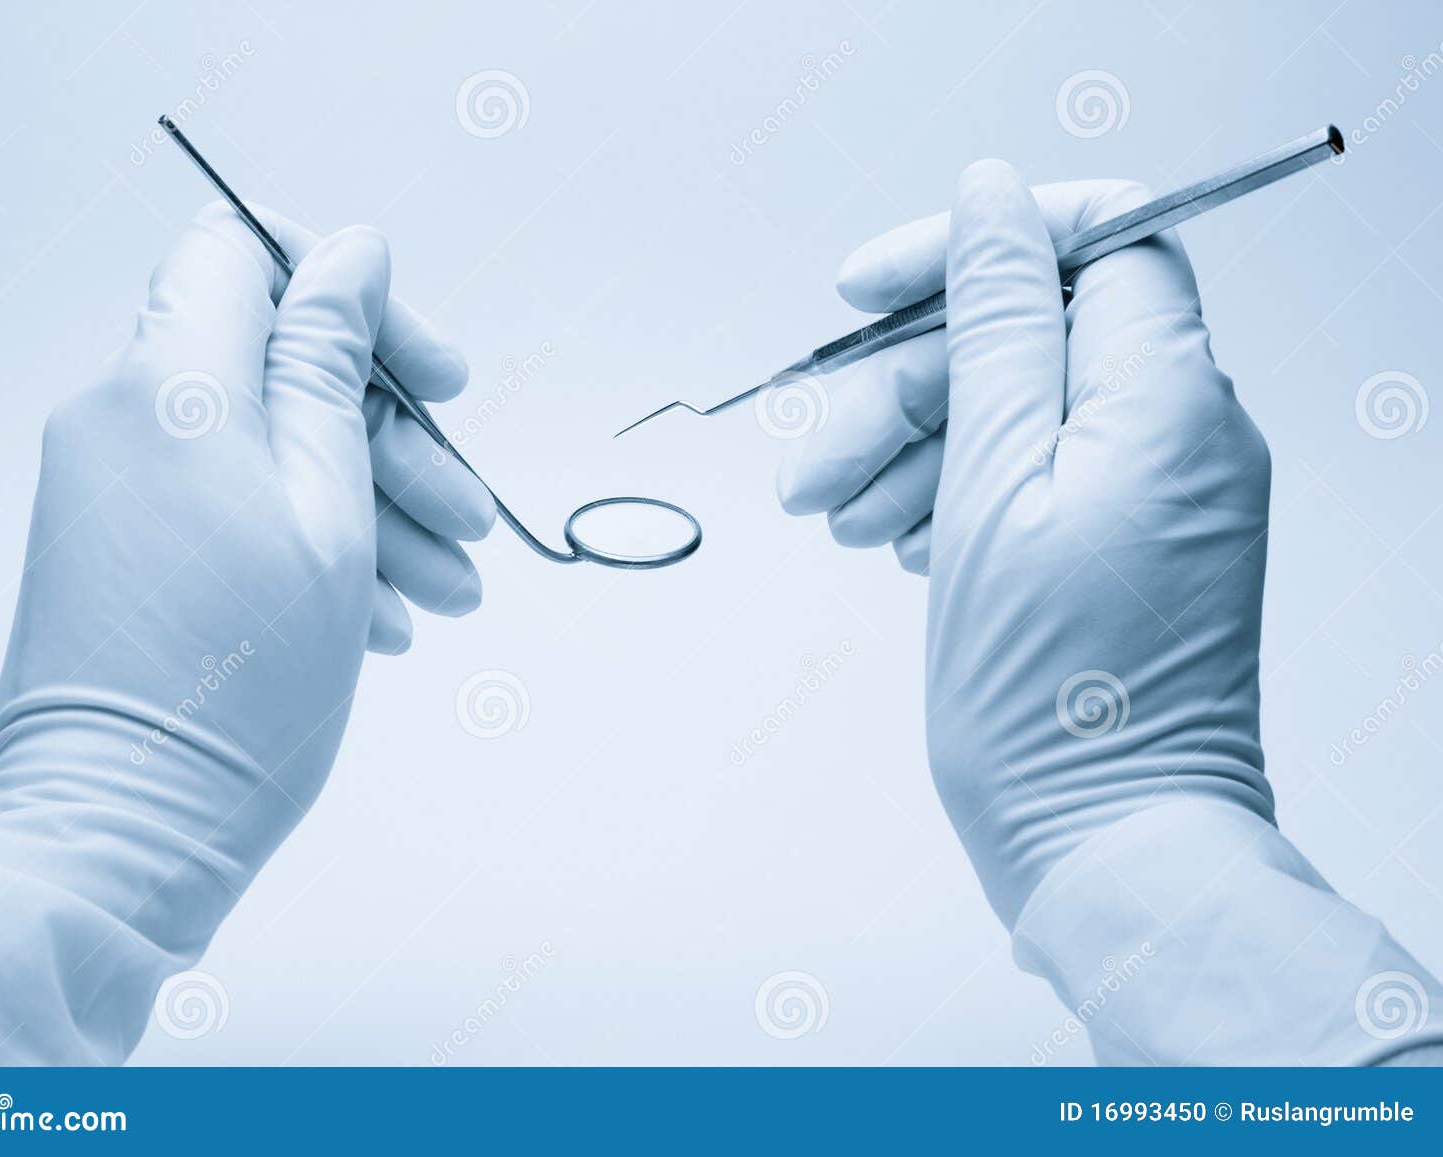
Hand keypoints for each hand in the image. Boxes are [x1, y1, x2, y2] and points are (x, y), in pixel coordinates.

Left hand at [0, 203, 494, 1061]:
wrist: (121, 829)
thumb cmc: (236, 682)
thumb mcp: (327, 503)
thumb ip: (333, 363)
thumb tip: (350, 252)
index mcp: (170, 385)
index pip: (246, 251)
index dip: (349, 291)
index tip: (428, 371)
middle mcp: (126, 420)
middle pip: (277, 364)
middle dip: (390, 430)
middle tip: (464, 507)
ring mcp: (119, 490)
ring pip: (269, 447)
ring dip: (372, 504)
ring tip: (449, 590)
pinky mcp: (126, 552)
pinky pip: (233, 508)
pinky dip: (314, 543)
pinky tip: (386, 616)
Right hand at [780, 168, 1274, 924]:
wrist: (1106, 846)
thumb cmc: (1052, 694)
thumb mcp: (992, 480)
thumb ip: (995, 322)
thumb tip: (992, 199)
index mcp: (1166, 396)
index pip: (1091, 237)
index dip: (972, 246)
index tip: (868, 289)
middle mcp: (1179, 433)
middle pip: (1028, 337)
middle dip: (906, 385)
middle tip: (819, 463)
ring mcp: (1155, 494)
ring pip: (1014, 412)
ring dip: (911, 451)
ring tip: (846, 523)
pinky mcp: (1125, 547)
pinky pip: (1031, 479)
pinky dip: (952, 498)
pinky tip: (902, 547)